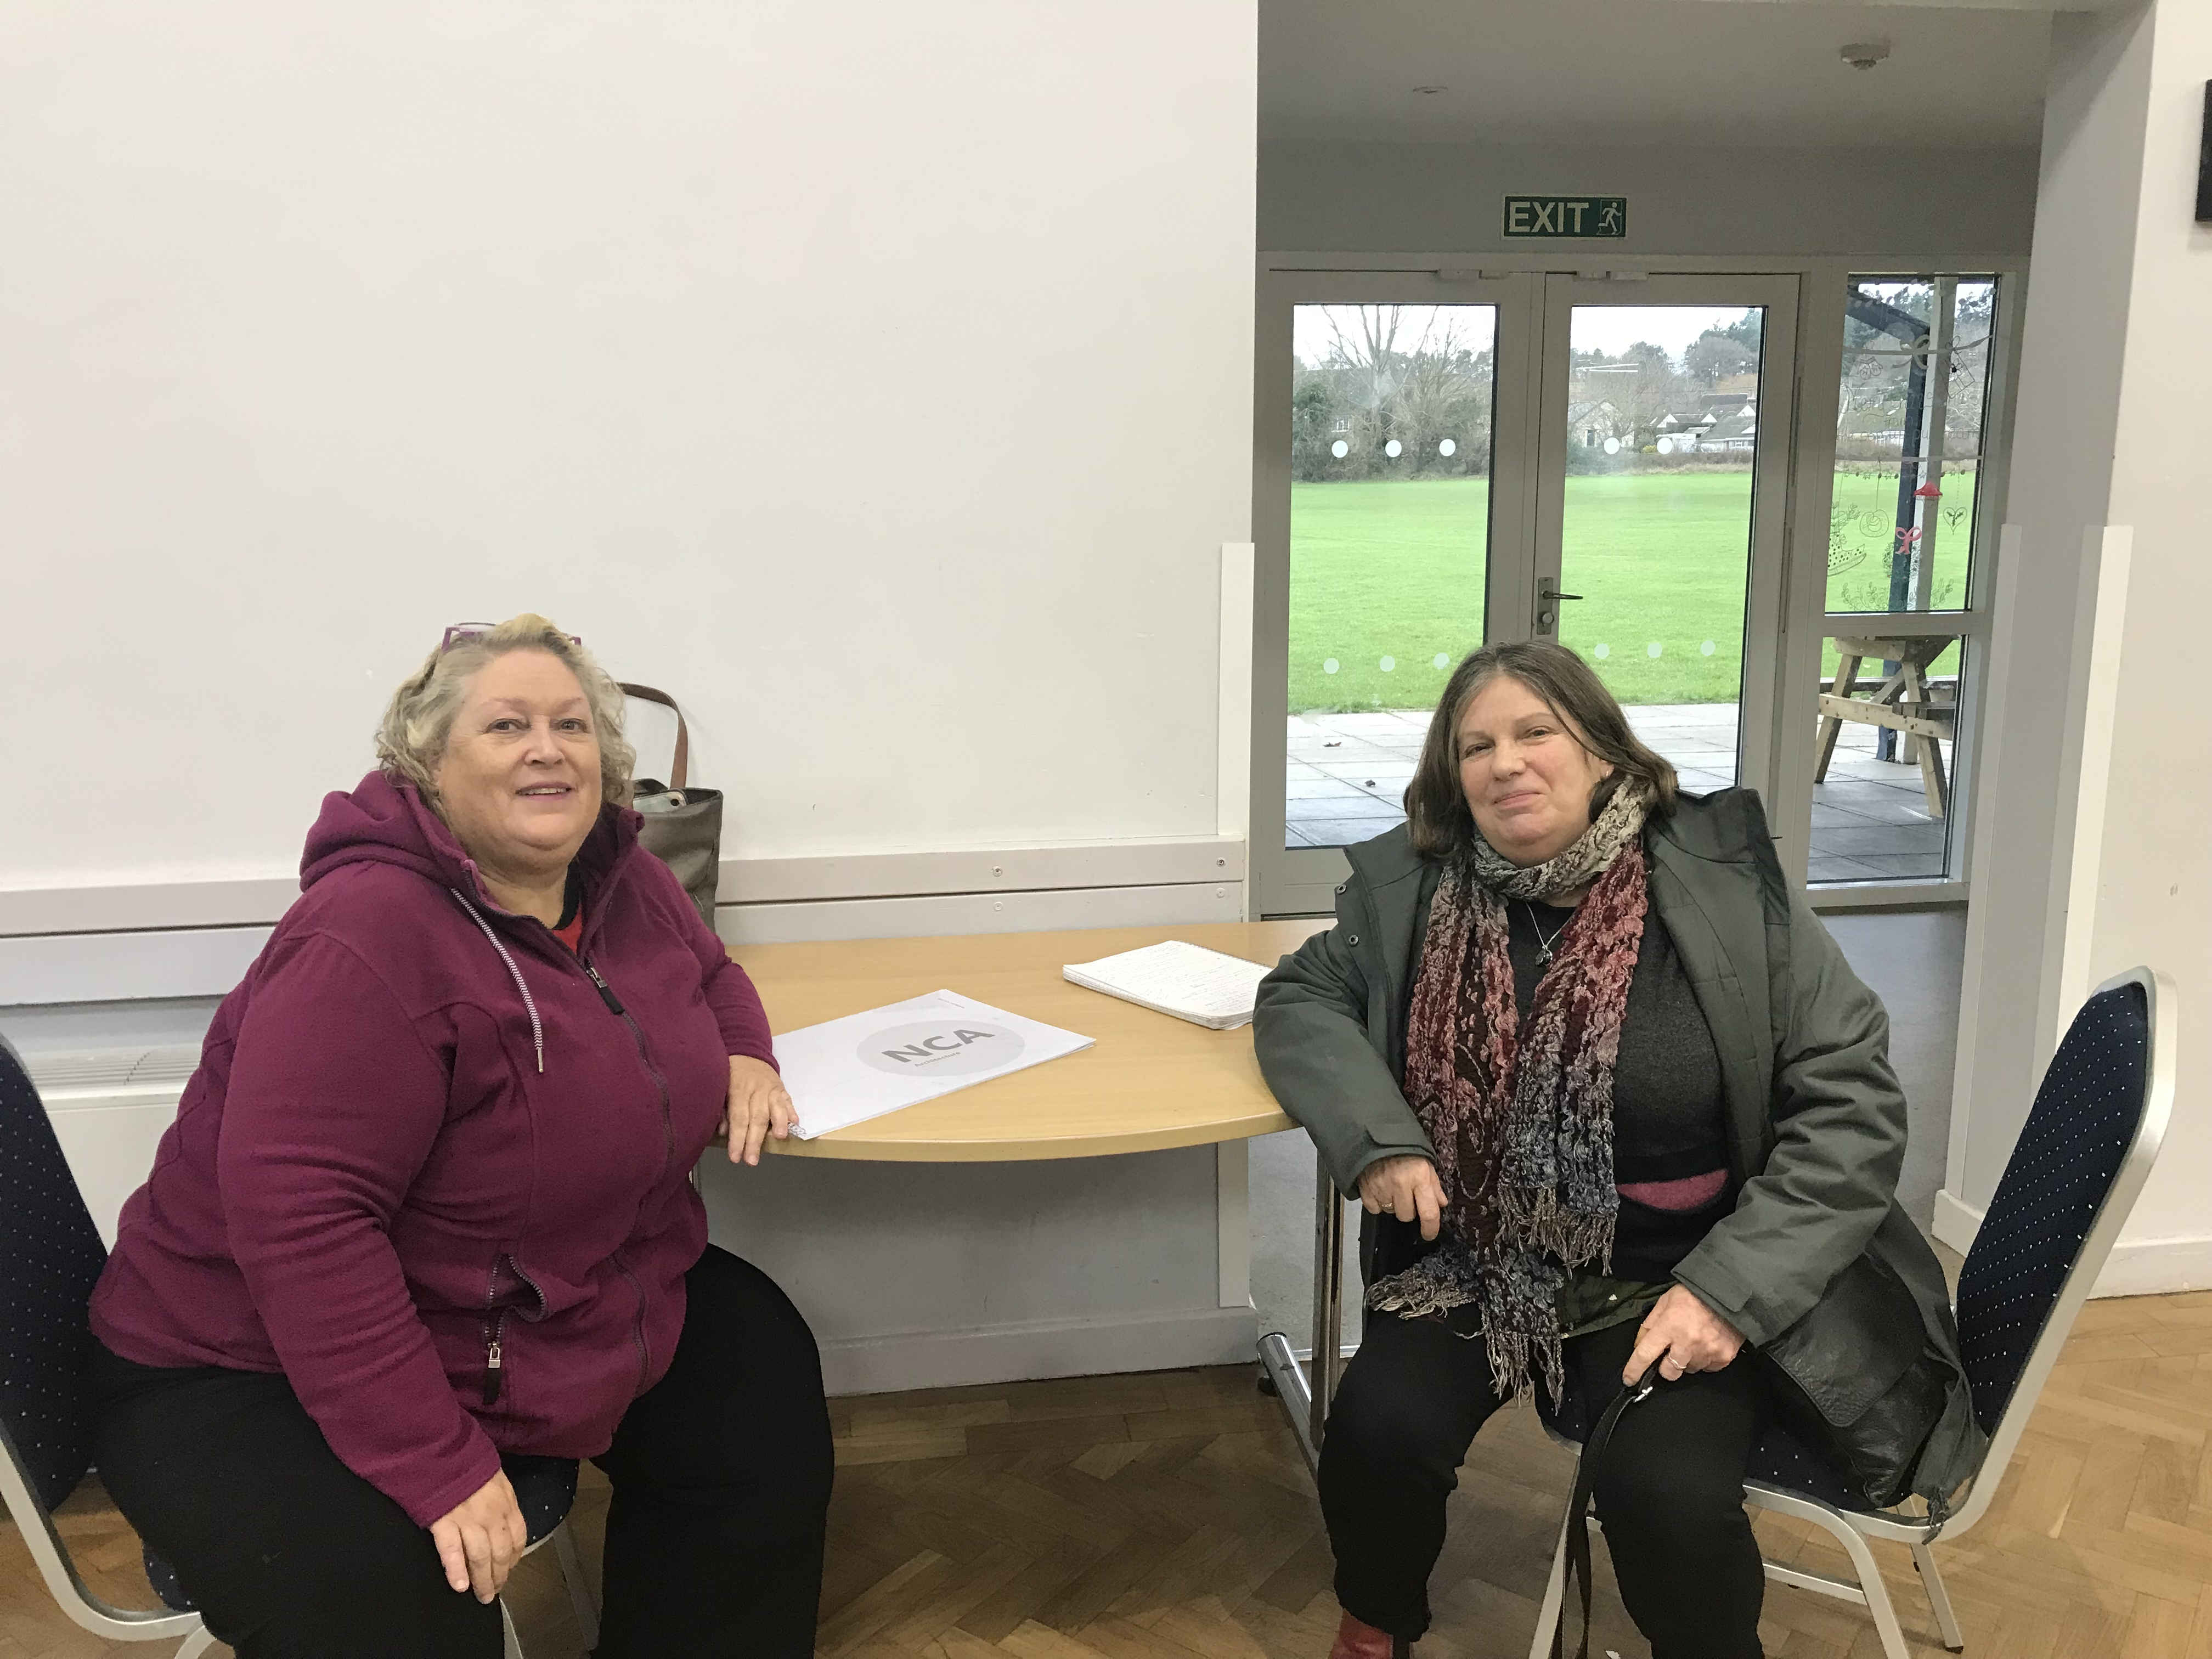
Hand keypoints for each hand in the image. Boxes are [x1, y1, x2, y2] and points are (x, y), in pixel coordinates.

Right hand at [430, 1470, 525, 1602]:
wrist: (440, 1445)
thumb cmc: (465, 1457)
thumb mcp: (493, 1474)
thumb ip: (499, 1497)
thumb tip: (500, 1517)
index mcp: (505, 1500)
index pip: (517, 1536)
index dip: (514, 1557)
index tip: (508, 1569)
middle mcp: (491, 1512)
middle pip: (500, 1552)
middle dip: (498, 1576)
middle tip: (493, 1592)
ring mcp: (467, 1518)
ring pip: (480, 1556)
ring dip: (482, 1580)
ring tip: (480, 1596)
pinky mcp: (442, 1520)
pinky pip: (452, 1551)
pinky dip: (456, 1570)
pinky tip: (460, 1585)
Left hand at [723, 1054, 796, 1164]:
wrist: (748, 1052)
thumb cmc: (730, 1074)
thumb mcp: (720, 1087)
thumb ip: (722, 1110)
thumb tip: (724, 1132)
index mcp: (739, 1089)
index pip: (738, 1118)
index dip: (737, 1139)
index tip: (735, 1157)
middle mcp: (757, 1089)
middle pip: (757, 1117)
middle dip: (754, 1141)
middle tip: (752, 1160)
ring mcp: (771, 1087)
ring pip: (776, 1107)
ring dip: (779, 1122)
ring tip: (780, 1137)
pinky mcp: (781, 1087)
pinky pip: (787, 1100)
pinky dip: (791, 1111)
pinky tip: (795, 1122)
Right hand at [1356, 1155, 1447, 1240]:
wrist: (1374, 1136)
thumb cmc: (1403, 1150)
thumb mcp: (1425, 1164)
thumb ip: (1434, 1186)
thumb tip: (1441, 1204)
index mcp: (1420, 1177)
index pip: (1429, 1213)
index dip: (1430, 1229)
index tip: (1429, 1234)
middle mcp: (1401, 1184)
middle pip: (1407, 1216)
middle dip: (1408, 1208)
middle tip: (1405, 1194)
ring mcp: (1382, 1188)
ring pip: (1391, 1213)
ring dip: (1392, 1205)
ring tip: (1391, 1188)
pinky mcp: (1366, 1189)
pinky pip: (1374, 1209)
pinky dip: (1377, 1202)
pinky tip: (1379, 1188)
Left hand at [1624, 1284, 1744, 1385]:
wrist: (1729, 1293)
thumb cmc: (1695, 1294)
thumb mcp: (1665, 1302)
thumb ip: (1650, 1324)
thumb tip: (1639, 1344)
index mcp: (1669, 1327)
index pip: (1645, 1354)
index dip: (1634, 1370)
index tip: (1629, 1379)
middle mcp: (1687, 1342)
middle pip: (1668, 1372)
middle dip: (1666, 1365)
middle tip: (1672, 1350)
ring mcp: (1707, 1351)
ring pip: (1689, 1370)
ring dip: (1687, 1360)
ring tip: (1694, 1340)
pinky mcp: (1723, 1357)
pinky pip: (1708, 1368)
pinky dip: (1704, 1359)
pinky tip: (1707, 1343)